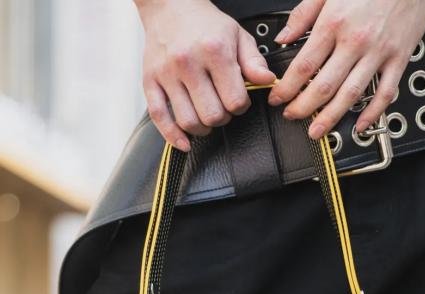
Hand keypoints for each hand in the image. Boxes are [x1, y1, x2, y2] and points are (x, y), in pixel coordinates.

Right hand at [135, 0, 275, 150]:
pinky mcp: (150, 81)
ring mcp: (166, 74)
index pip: (235, 100)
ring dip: (202, 128)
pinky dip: (173, 136)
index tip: (238, 100)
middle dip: (222, 118)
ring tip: (206, 118)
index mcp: (213, 50)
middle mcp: (188, 62)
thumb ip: (254, 61)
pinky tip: (184, 142)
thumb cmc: (205, 24)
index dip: (241, 106)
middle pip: (212, 115)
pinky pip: (159, 118)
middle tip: (222, 107)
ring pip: (189, 121)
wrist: (169, 6)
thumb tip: (268, 82)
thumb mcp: (237, 35)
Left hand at [268, 0, 424, 138]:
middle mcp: (356, 41)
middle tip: (292, 116)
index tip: (278, 98)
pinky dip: (372, 113)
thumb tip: (282, 37)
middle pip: (324, 86)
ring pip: (350, 95)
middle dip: (303, 108)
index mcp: (334, 22)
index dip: (287, 87)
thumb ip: (303, 14)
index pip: (304, 66)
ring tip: (317, 131)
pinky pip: (385, 93)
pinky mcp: (399, 58)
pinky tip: (359, 125)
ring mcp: (378, 52)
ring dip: (331, 118)